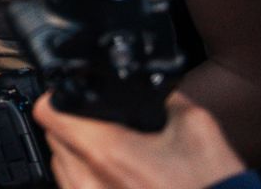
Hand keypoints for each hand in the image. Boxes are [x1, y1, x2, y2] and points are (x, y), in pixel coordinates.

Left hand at [35, 93, 245, 188]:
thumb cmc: (212, 186)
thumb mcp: (195, 124)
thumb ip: (160, 96)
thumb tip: (141, 82)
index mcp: (105, 152)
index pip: (48, 112)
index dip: (59, 98)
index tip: (72, 97)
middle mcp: (86, 182)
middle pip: (54, 137)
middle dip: (76, 127)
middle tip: (108, 129)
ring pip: (63, 167)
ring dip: (81, 156)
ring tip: (120, 159)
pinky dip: (91, 181)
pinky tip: (122, 180)